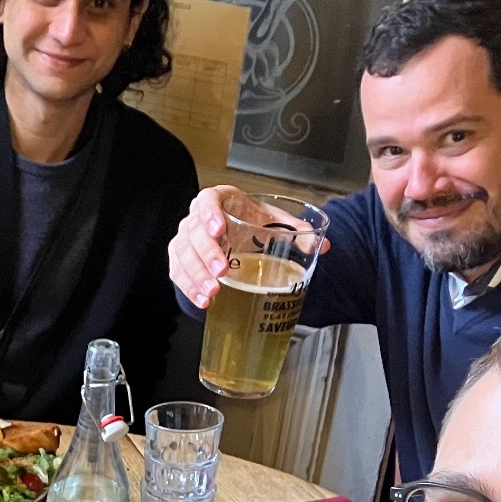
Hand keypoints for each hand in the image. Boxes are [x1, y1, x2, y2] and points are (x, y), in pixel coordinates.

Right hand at [169, 186, 325, 307]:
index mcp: (220, 201)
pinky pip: (178, 273)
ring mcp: (186, 240)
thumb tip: (322, 247)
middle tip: (222, 271)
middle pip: (193, 232)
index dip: (209, 213)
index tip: (219, 229)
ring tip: (213, 293)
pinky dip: (189, 288)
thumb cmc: (250, 224)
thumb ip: (295, 231)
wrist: (232, 234)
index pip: (207, 200)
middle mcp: (197, 219)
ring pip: (182, 255)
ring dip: (196, 276)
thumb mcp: (271, 222)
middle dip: (206, 253)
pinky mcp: (181, 260)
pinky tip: (203, 301)